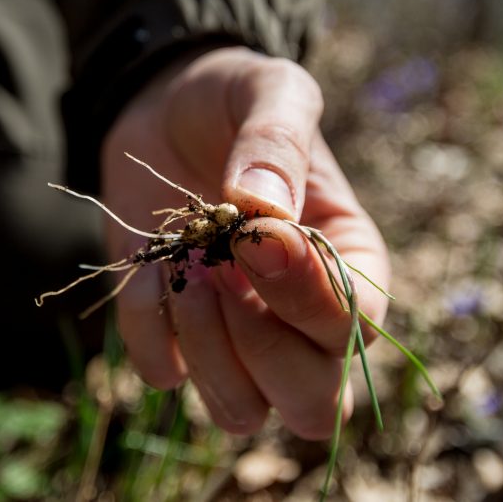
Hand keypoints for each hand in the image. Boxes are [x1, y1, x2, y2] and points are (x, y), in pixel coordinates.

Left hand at [100, 46, 388, 438]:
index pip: (355, 330)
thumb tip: (264, 211)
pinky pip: (163, 375)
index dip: (309, 300)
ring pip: (241, 411)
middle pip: (313, 406)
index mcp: (349, 264)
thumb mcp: (270, 91)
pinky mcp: (175, 333)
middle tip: (220, 268)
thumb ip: (277, 140)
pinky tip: (147, 267)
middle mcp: (300, 318)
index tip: (256, 236)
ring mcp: (237, 335)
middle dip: (260, 347)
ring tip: (184, 267)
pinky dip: (147, 329)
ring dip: (204, 348)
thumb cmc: (234, 98)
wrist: (163, 105)